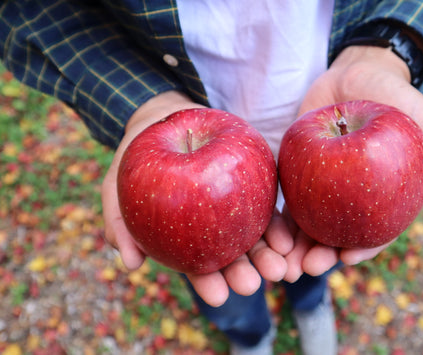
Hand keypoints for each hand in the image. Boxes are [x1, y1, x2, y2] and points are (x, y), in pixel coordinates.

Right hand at [101, 91, 292, 305]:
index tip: (218, 297)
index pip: (197, 266)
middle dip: (244, 274)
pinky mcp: (252, 183)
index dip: (206, 283)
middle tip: (253, 284)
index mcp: (185, 237)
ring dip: (268, 255)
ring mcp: (235, 207)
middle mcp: (213, 227)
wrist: (164, 117)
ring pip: (255, 237)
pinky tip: (286, 239)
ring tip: (280, 269)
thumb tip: (129, 264)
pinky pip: (268, 206)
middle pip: (232, 256)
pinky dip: (277, 224)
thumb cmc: (137, 157)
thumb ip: (119, 222)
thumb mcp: (117, 186)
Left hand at [283, 46, 422, 280]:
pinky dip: (276, 217)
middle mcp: (351, 199)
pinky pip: (284, 197)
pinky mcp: (297, 170)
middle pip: (334, 235)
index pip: (374, 231)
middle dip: (320, 256)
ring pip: (306, 224)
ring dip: (293, 247)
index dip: (361, 248)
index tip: (346, 258)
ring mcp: (321, 187)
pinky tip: (267, 233)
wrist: (358, 72)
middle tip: (305, 268)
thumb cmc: (398, 100)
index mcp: (383, 198)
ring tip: (281, 263)